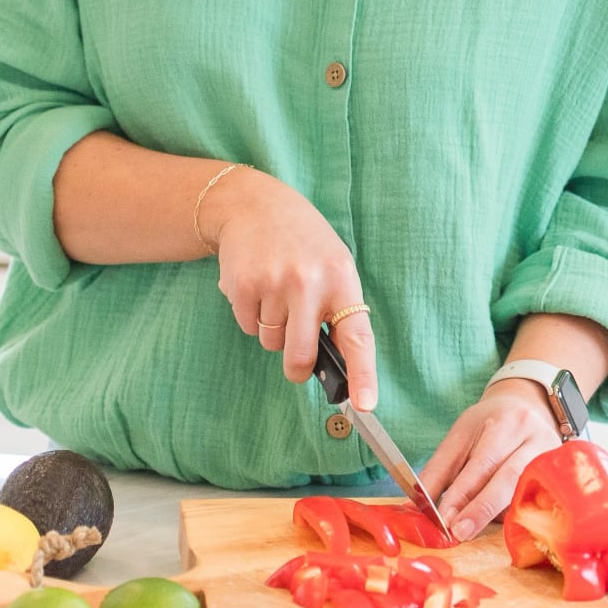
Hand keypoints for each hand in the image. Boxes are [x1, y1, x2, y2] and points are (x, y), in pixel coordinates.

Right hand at [205, 168, 378, 410]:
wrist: (254, 204)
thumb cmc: (302, 241)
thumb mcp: (333, 263)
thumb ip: (337, 309)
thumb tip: (339, 368)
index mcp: (341, 278)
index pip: (357, 336)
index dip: (363, 374)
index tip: (365, 403)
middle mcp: (308, 281)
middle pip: (300, 356)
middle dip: (297, 368)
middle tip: (297, 360)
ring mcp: (273, 283)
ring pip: (271, 343)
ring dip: (272, 329)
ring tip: (275, 291)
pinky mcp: (242, 285)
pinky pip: (247, 327)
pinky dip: (250, 315)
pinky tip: (256, 285)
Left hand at [419, 380, 562, 541]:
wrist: (528, 406)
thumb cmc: (489, 426)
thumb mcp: (461, 436)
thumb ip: (440, 470)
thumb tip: (416, 505)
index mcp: (504, 422)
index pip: (481, 461)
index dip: (461, 491)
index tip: (443, 517)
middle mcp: (532, 436)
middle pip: (507, 476)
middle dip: (480, 507)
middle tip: (458, 530)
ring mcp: (552, 455)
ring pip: (524, 489)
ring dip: (498, 515)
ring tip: (475, 532)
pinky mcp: (560, 474)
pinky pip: (541, 499)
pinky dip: (521, 515)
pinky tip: (507, 529)